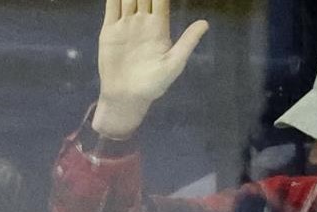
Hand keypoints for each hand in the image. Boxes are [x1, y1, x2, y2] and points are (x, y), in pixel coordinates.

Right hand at [93, 0, 208, 138]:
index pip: (161, 1)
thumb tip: (206, 23)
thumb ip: (188, 42)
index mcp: (159, 28)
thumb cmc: (154, 84)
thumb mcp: (174, 64)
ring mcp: (126, 25)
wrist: (127, 97)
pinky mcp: (110, 30)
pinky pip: (112, 7)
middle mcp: (142, 23)